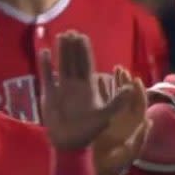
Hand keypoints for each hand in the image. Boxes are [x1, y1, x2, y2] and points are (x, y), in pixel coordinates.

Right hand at [40, 32, 133, 149]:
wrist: (69, 143)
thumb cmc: (88, 131)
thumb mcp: (106, 116)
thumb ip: (117, 102)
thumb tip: (130, 87)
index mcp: (88, 88)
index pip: (86, 64)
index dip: (85, 51)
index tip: (82, 37)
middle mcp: (75, 85)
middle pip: (74, 61)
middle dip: (73, 47)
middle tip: (71, 31)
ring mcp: (61, 89)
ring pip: (62, 65)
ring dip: (61, 52)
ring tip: (60, 36)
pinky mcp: (49, 95)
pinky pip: (47, 77)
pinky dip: (45, 65)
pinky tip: (45, 53)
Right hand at [93, 67, 149, 174]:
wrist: (97, 170)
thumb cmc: (114, 163)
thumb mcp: (130, 153)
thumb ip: (140, 138)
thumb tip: (148, 121)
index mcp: (134, 124)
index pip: (139, 104)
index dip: (138, 91)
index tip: (135, 78)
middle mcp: (124, 118)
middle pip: (127, 96)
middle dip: (125, 82)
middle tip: (121, 69)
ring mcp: (111, 117)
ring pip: (115, 96)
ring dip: (113, 83)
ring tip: (111, 70)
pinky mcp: (99, 119)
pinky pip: (101, 101)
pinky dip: (100, 90)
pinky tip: (96, 81)